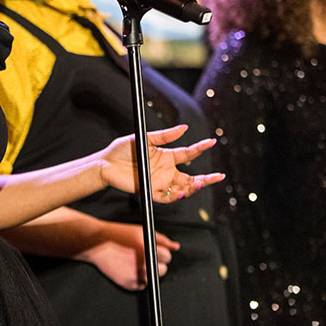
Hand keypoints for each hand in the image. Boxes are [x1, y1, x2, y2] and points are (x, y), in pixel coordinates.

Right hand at [78, 221, 179, 290]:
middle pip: (163, 270)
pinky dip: (138, 278)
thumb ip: (162, 240)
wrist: (97, 244)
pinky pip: (141, 285)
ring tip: (136, 261)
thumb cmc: (117, 235)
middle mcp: (143, 266)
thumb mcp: (141, 231)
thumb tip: (175, 247)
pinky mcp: (128, 284)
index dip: (161, 252)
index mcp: (148, 251)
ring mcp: (135, 277)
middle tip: (144, 255)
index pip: (167, 257)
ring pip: (152, 278)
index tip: (156, 250)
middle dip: (156, 262)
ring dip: (148, 271)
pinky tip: (130, 267)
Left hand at [99, 124, 223, 201]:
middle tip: (219, 176)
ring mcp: (159, 182)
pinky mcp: (150, 191)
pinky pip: (166, 197)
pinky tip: (181, 191)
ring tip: (200, 182)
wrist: (105, 163)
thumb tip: (184, 128)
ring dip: (192, 187)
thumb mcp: (144, 139)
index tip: (212, 141)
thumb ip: (165, 135)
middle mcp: (166, 171)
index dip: (200, 148)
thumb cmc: (122, 150)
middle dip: (206, 178)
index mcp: (166, 156)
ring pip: (182, 188)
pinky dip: (175, 196)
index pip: (188, 154)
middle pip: (191, 177)